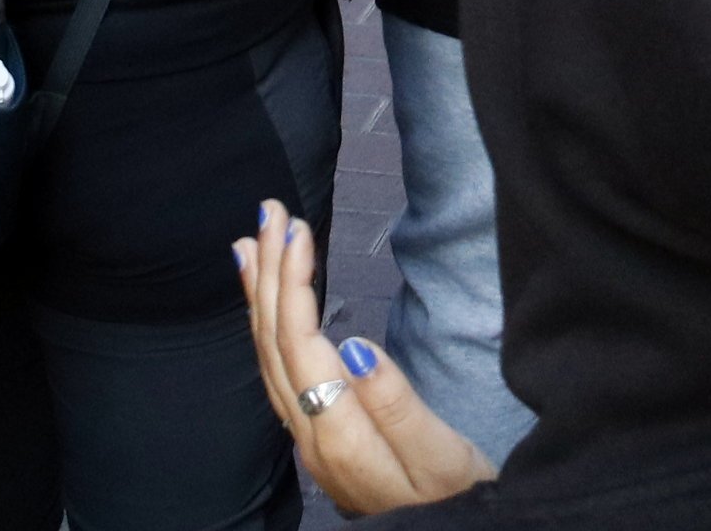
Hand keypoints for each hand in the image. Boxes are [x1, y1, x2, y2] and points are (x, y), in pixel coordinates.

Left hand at [237, 201, 494, 516]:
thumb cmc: (456, 501)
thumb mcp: (440, 457)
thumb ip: (394, 404)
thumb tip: (354, 345)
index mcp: (339, 435)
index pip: (300, 344)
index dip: (293, 282)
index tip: (297, 228)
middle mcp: (311, 437)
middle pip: (275, 344)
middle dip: (271, 273)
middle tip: (270, 210)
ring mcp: (309, 440)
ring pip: (270, 358)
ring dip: (262, 296)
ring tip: (255, 243)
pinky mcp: (319, 437)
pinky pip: (280, 373)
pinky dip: (269, 328)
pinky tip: (272, 307)